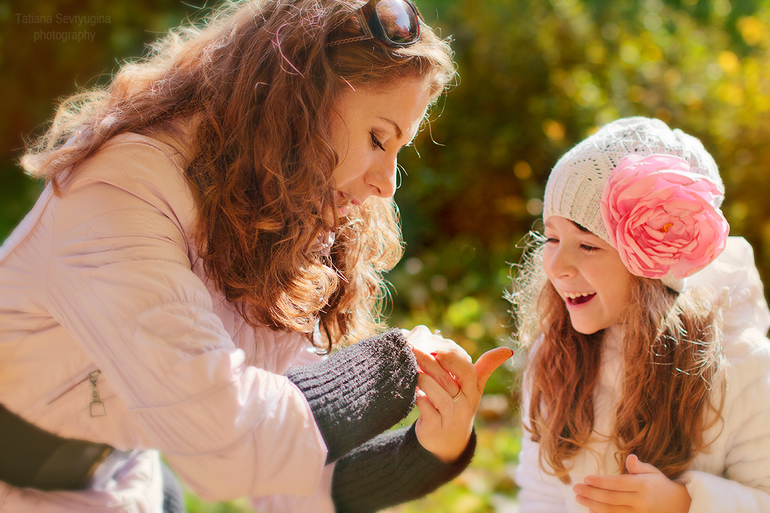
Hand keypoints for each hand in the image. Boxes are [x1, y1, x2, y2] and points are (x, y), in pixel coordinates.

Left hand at [404, 326, 511, 462]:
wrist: (448, 443)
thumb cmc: (460, 407)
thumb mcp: (474, 389)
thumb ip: (486, 367)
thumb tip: (507, 350)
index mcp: (473, 392)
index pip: (469, 373)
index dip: (453, 360)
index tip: (437, 349)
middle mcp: (464, 405)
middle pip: (449, 381)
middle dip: (430, 363)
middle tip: (413, 349)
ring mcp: (450, 418)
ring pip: (440, 397)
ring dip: (424, 381)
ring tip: (411, 367)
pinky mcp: (434, 428)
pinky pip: (427, 411)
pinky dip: (419, 399)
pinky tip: (410, 389)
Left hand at [573, 454, 691, 512]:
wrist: (678, 505)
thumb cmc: (660, 484)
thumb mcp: (652, 472)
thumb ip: (638, 466)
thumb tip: (630, 457)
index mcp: (643, 485)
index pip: (617, 484)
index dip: (600, 482)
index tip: (586, 478)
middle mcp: (641, 502)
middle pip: (611, 498)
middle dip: (591, 493)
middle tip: (576, 488)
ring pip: (612, 511)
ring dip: (593, 504)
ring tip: (579, 497)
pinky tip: (591, 509)